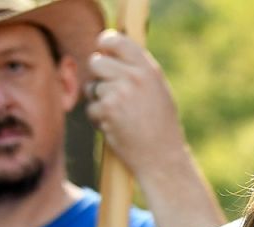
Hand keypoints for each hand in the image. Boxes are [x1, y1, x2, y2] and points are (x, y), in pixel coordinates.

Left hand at [85, 30, 187, 173]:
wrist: (163, 158)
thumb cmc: (162, 127)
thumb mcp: (159, 92)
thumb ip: (139, 71)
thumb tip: (113, 51)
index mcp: (148, 70)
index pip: (117, 40)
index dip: (105, 43)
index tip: (103, 49)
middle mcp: (134, 77)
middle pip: (97, 62)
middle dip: (99, 77)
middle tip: (112, 93)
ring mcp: (120, 93)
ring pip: (92, 87)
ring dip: (99, 101)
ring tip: (121, 116)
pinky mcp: (107, 110)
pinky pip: (90, 107)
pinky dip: (99, 119)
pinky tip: (117, 128)